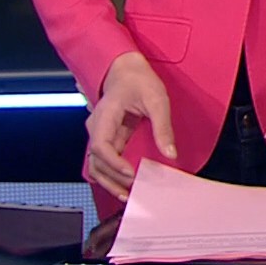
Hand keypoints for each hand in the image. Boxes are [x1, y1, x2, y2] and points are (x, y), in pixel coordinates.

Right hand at [87, 52, 176, 202]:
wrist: (127, 70)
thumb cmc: (139, 80)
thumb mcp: (157, 99)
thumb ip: (163, 127)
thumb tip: (170, 153)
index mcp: (105, 116)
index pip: (100, 146)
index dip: (114, 163)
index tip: (131, 173)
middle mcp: (97, 127)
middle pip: (95, 161)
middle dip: (112, 179)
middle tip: (132, 191)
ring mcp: (100, 133)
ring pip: (96, 164)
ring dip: (109, 181)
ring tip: (127, 194)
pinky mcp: (107, 138)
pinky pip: (104, 159)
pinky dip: (111, 174)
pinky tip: (124, 183)